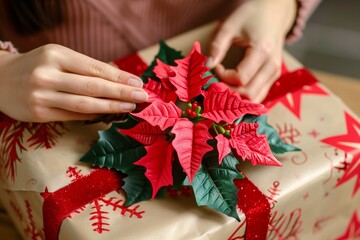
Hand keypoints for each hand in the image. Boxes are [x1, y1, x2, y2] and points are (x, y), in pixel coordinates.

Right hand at [0, 44, 147, 121]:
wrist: (0, 79)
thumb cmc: (37, 66)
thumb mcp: (58, 57)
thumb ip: (85, 68)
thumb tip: (119, 79)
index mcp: (56, 55)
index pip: (96, 68)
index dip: (120, 77)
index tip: (138, 83)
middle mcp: (48, 75)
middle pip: (93, 87)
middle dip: (122, 93)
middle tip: (142, 96)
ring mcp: (42, 96)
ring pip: (85, 104)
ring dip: (111, 107)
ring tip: (130, 107)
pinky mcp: (38, 113)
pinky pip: (73, 116)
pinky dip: (94, 116)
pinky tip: (109, 115)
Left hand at [207, 0, 295, 102]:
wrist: (273, 12)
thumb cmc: (250, 16)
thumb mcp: (230, 26)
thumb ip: (217, 46)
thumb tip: (207, 66)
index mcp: (263, 51)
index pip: (240, 78)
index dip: (223, 77)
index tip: (216, 66)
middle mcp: (273, 65)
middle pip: (249, 93)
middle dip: (229, 92)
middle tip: (216, 82)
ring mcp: (275, 73)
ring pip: (255, 98)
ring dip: (237, 97)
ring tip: (223, 86)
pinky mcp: (274, 77)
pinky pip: (259, 94)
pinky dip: (244, 95)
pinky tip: (232, 87)